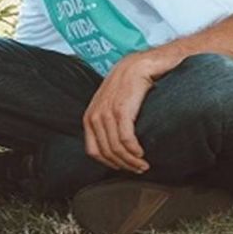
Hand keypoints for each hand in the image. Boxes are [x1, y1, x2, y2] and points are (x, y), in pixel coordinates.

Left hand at [82, 54, 155, 172]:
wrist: (141, 64)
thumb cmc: (130, 85)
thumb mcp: (113, 105)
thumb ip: (109, 123)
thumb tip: (115, 147)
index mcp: (90, 116)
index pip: (93, 151)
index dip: (110, 163)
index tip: (124, 168)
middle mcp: (94, 115)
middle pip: (106, 152)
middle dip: (123, 165)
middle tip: (139, 169)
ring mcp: (107, 112)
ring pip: (116, 148)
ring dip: (131, 161)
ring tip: (143, 164)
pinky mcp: (121, 109)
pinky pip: (125, 138)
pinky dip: (134, 150)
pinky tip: (141, 153)